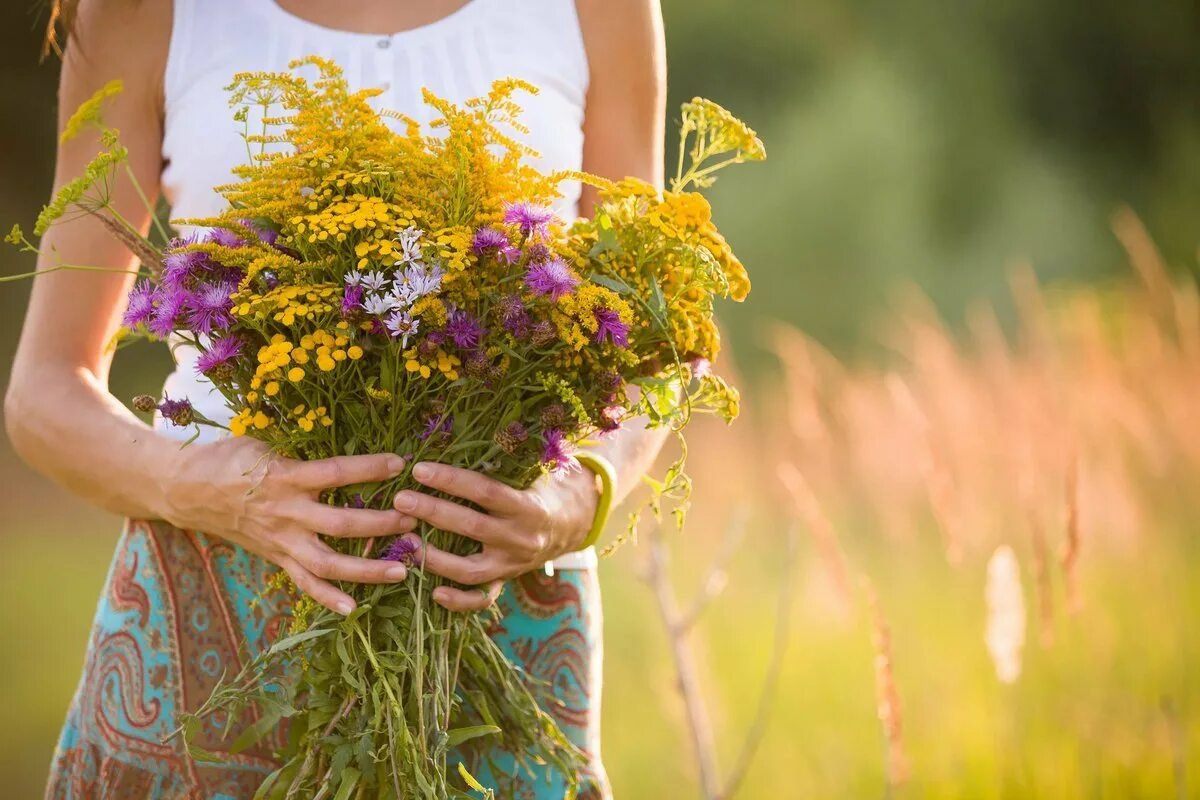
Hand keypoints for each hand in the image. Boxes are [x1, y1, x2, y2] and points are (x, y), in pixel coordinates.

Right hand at [160, 436, 416, 614]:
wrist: (184, 490)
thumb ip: (302, 453)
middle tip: (415, 519)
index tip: (401, 463)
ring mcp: (281, 540)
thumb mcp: (264, 445)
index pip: (335, 473)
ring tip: (404, 570)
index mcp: (284, 478)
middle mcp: (286, 513)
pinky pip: (304, 584)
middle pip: (340, 525)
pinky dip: (328, 599)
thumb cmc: (229, 458)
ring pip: (328, 563)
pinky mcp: (275, 558)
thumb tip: (343, 446)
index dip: (369, 468)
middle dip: (381, 524)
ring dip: (367, 570)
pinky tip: (354, 609)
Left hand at [391, 461, 599, 611]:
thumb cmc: (540, 488)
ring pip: (470, 569)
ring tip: (403, 542)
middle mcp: (520, 538)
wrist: (570, 525)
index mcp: (528, 506)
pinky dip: (459, 600)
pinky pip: (482, 598)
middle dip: (433, 512)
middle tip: (400, 499)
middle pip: (471, 527)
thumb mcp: (533, 470)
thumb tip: (462, 433)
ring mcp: (512, 565)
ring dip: (434, 558)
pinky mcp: (505, 581)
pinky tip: (433, 593)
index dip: (451, 480)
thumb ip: (506, 459)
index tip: (419, 469)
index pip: (485, 491)